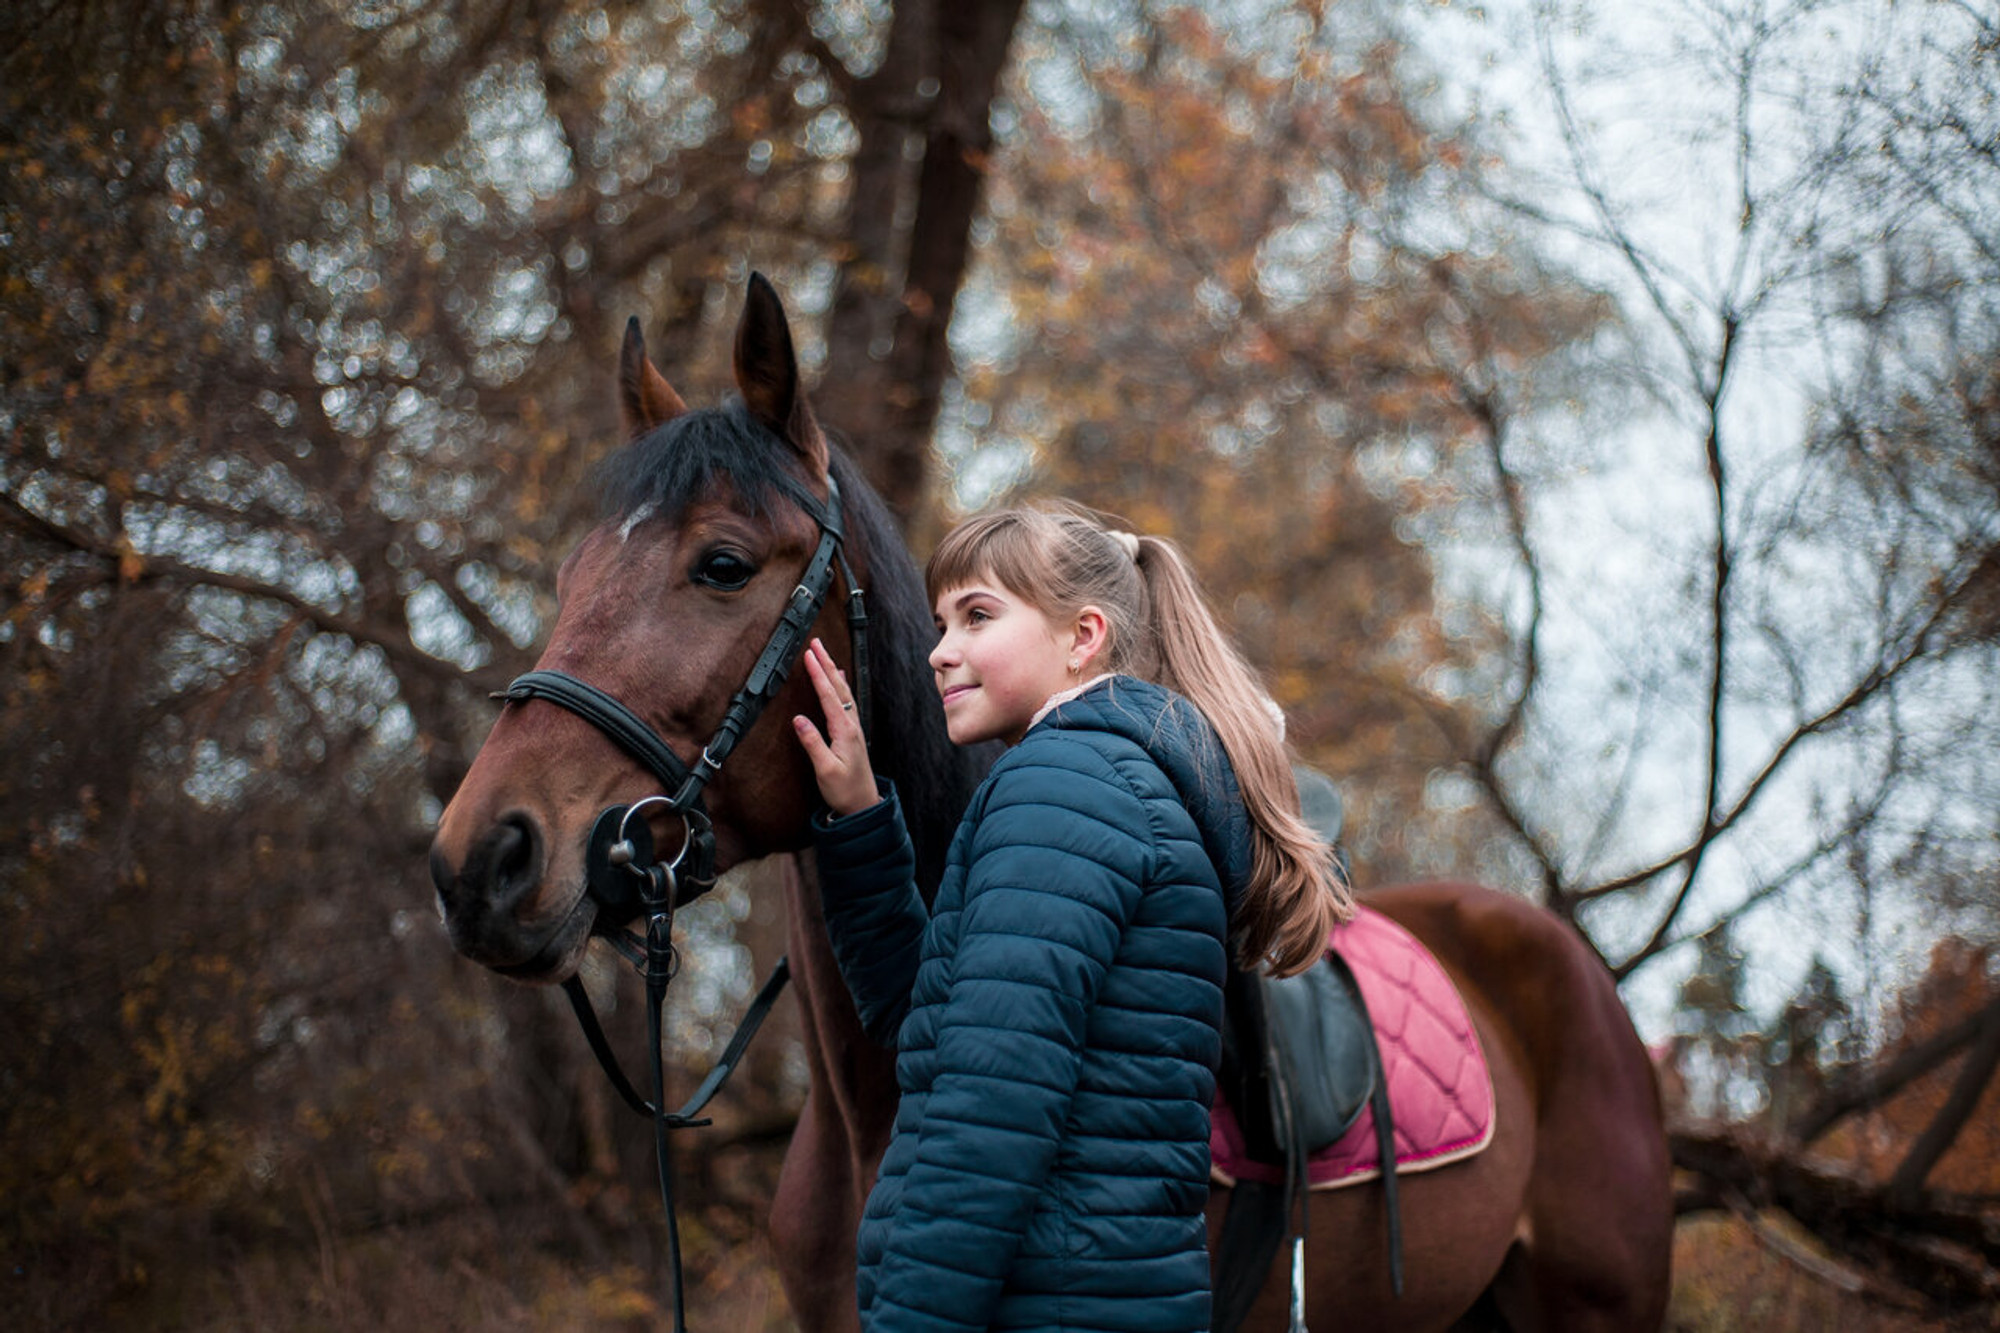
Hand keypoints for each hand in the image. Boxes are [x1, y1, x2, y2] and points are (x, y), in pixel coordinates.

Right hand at [792, 638, 880, 817]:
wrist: (864, 804)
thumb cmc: (845, 790)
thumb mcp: (825, 770)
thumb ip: (813, 744)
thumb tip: (798, 719)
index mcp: (844, 731)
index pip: (829, 696)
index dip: (818, 674)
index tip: (808, 655)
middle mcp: (851, 725)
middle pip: (838, 687)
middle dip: (826, 663)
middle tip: (815, 643)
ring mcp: (853, 728)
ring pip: (843, 692)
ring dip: (832, 671)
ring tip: (823, 654)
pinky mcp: (852, 733)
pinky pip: (846, 701)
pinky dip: (840, 685)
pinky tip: (839, 679)